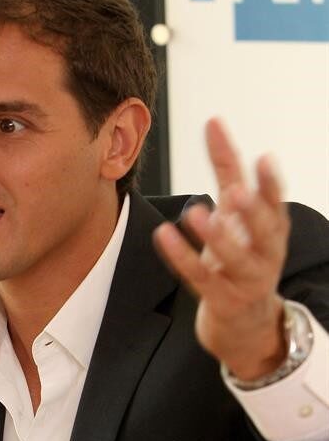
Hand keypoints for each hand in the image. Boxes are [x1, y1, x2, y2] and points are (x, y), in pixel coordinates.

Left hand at [153, 118, 289, 379]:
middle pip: (264, 232)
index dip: (270, 182)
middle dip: (253, 212)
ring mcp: (245, 279)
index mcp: (272, 228)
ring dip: (216, 237)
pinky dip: (182, 257)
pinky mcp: (221, 298)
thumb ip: (227, 169)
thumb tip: (213, 122)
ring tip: (195, 214)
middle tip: (237, 194)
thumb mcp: (238, 212)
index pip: (274, 202)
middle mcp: (265, 253)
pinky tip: (164, 235)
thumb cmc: (240, 255)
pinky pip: (200, 277)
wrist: (245, 319)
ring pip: (235, 258)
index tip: (263, 158)